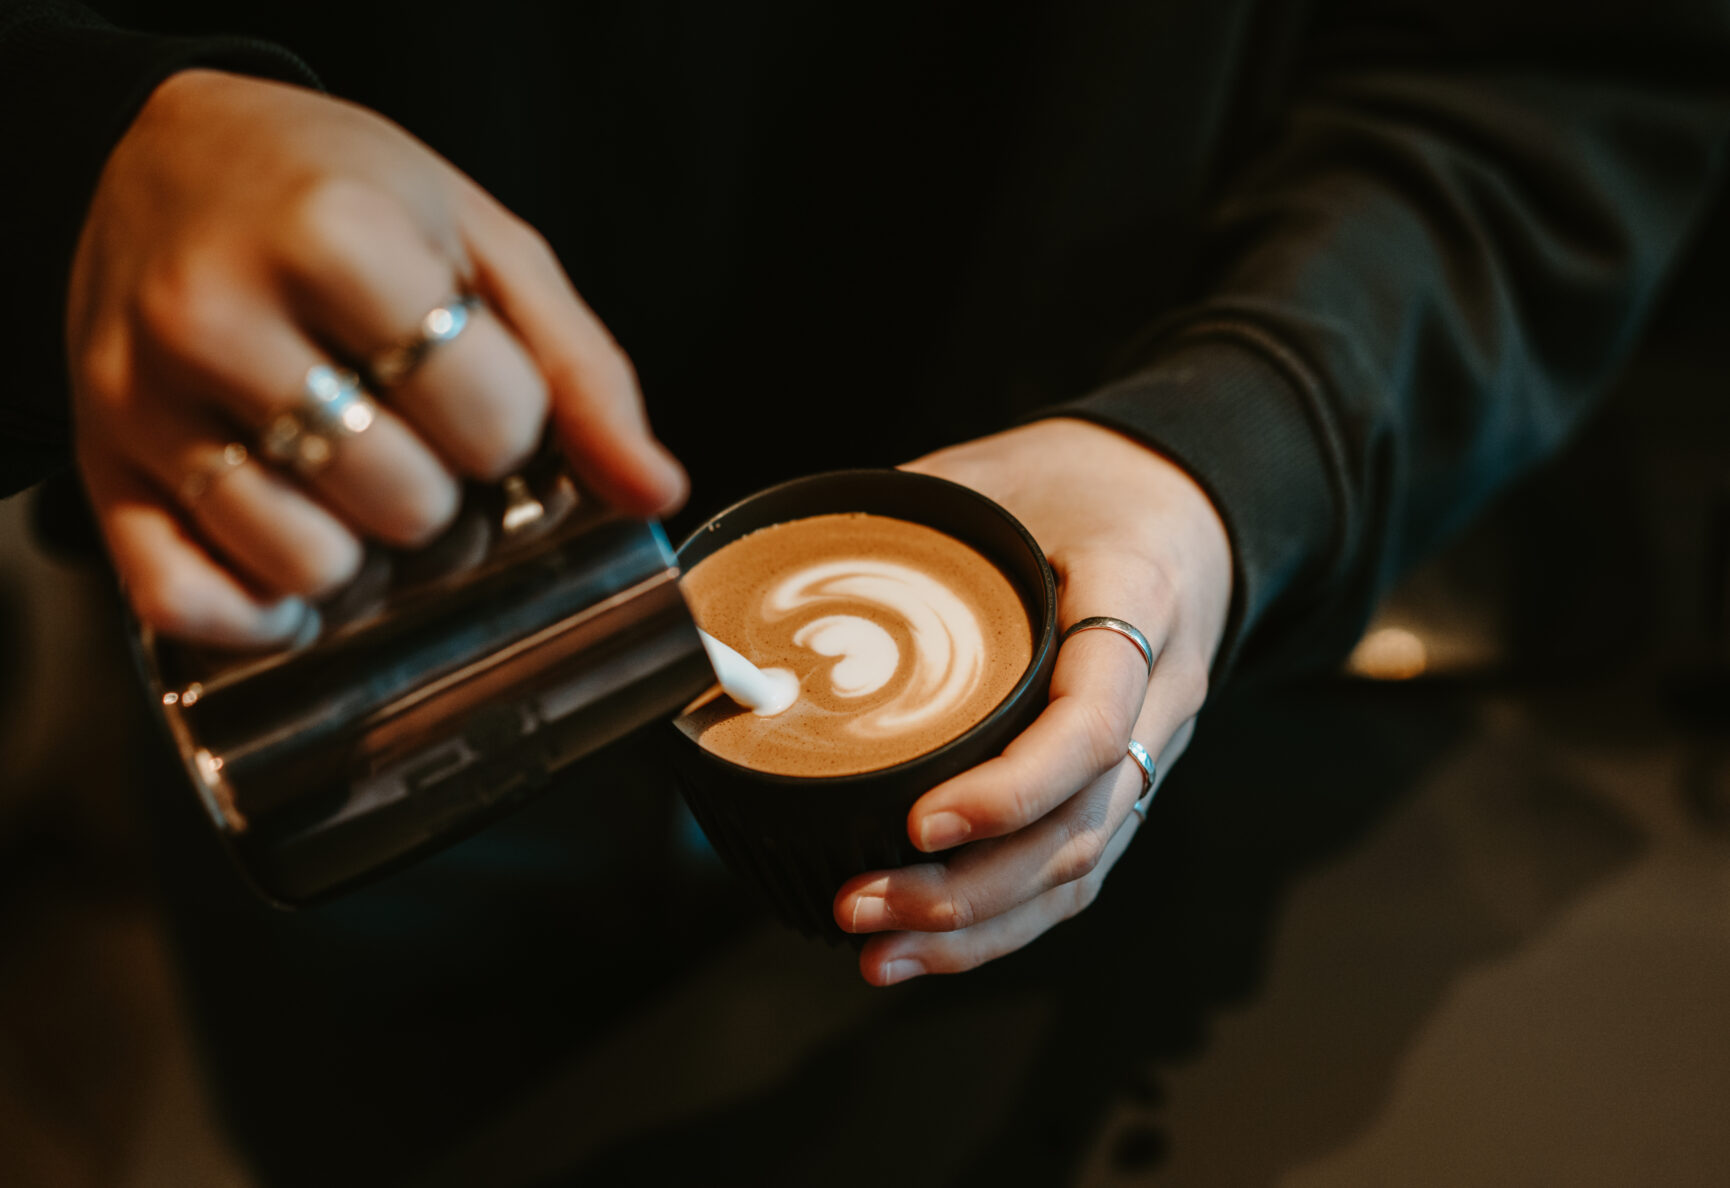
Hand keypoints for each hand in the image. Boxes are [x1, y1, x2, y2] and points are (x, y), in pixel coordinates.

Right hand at [68, 70, 685, 646]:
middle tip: (417, 433)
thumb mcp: (484, 243)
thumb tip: (655, 490)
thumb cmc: (343, 196)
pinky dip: (257, 613)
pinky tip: (291, 564)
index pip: (491, 418)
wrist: (167, 158)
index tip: (480, 382)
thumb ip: (581, 370)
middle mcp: (218, 316)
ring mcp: (145, 400)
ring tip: (354, 480)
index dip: (513, 422)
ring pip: (309, 566)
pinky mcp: (101, 468)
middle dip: (446, 489)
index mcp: (333, 236)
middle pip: (408, 504)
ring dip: (365, 554)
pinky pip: (185, 601)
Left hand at [834, 418, 1232, 983]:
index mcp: (1138, 606)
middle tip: (859, 901)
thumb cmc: (1083, 481)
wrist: (1180, 503)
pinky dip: (1002, 923)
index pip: (1093, 723)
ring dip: (977, 927)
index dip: (1013, 787)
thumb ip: (902, 519)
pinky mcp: (1121, 787)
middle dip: (968, 888)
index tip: (924, 820)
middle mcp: (1159, 699)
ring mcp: (1148, 753)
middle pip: (1080, 829)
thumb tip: (766, 568)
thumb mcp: (999, 473)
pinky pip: (1074, 871)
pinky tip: (926, 948)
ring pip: (1080, 869)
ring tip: (877, 949)